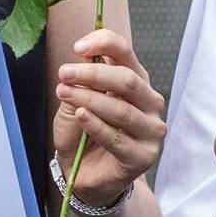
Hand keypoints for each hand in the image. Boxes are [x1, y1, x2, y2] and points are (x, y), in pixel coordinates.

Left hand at [51, 28, 166, 204]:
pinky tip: (80, 116)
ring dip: (90, 99)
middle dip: (93, 74)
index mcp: (136, 81)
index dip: (105, 43)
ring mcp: (151, 130)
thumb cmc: (82, 132)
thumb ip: (81, 82)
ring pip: (122, 109)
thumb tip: (82, 58)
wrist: (83, 173)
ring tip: (65, 94)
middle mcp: (150, 102)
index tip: (78, 47)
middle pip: (127, 80)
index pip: (126, 53)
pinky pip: (117, 138)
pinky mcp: (144, 156)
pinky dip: (96, 125)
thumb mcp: (75, 101)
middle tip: (64, 73)